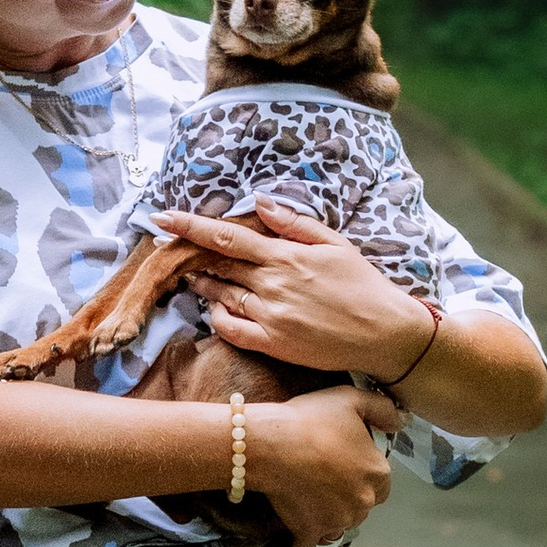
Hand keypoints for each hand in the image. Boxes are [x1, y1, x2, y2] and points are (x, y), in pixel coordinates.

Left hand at [161, 201, 438, 382]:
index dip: (190, 226)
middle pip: (217, 265)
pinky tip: (215, 308)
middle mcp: (272, 285)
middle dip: (188, 255)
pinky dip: (217, 317)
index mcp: (285, 256)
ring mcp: (270, 316)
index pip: (226, 237)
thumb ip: (293, 223)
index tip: (161, 218)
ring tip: (190, 276)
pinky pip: (231, 330)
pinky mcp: (273, 343)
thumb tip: (259, 202)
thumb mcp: (334, 243)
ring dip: (201, 284)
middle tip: (166, 248)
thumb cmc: (363, 285)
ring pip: (220, 295)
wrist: (384, 331)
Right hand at [242, 385, 401, 546]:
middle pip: (361, 506)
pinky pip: (309, 543)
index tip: (343, 464)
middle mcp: (364, 503)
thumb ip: (382, 409)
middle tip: (323, 477)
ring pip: (338, 525)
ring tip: (309, 496)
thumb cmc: (311, 419)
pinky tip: (296, 522)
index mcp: (378, 473)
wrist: (271, 444)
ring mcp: (337, 521)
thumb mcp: (351, 399)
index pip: (381, 483)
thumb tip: (401, 422)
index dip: (363, 474)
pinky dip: (303, 536)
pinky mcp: (310, 532)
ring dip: (329, 517)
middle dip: (347, 496)